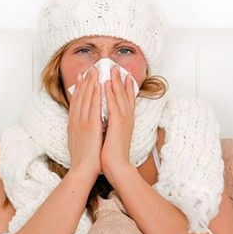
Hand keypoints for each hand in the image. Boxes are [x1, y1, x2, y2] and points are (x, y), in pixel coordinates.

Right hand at [66, 66, 102, 178]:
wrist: (82, 170)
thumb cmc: (84, 160)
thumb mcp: (79, 142)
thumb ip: (81, 131)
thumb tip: (85, 126)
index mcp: (73, 124)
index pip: (76, 102)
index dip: (79, 88)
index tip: (82, 77)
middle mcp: (75, 121)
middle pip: (79, 97)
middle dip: (84, 81)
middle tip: (88, 68)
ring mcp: (81, 122)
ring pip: (85, 98)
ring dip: (90, 83)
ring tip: (94, 70)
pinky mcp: (89, 125)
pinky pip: (93, 106)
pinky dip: (95, 94)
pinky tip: (99, 84)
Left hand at [101, 65, 136, 182]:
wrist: (116, 167)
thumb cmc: (112, 156)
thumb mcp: (112, 136)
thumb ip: (111, 127)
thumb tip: (106, 121)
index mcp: (125, 122)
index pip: (126, 100)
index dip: (125, 87)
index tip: (123, 76)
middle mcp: (126, 119)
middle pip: (124, 95)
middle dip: (120, 79)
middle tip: (116, 66)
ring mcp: (123, 120)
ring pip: (119, 96)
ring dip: (115, 81)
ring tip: (111, 68)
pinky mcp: (118, 124)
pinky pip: (113, 105)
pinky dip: (110, 93)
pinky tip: (106, 83)